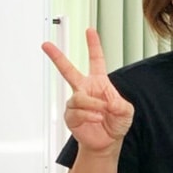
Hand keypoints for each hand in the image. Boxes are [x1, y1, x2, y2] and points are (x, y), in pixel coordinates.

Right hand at [41, 28, 133, 154]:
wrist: (107, 142)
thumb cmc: (116, 123)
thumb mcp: (126, 111)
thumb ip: (120, 105)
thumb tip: (107, 102)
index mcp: (99, 83)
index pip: (96, 60)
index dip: (93, 45)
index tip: (90, 31)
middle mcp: (85, 89)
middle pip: (68, 70)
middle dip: (57, 57)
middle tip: (46, 45)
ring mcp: (76, 102)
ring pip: (79, 98)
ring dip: (93, 106)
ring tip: (102, 114)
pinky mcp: (71, 116)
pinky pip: (77, 112)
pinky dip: (90, 116)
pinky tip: (97, 119)